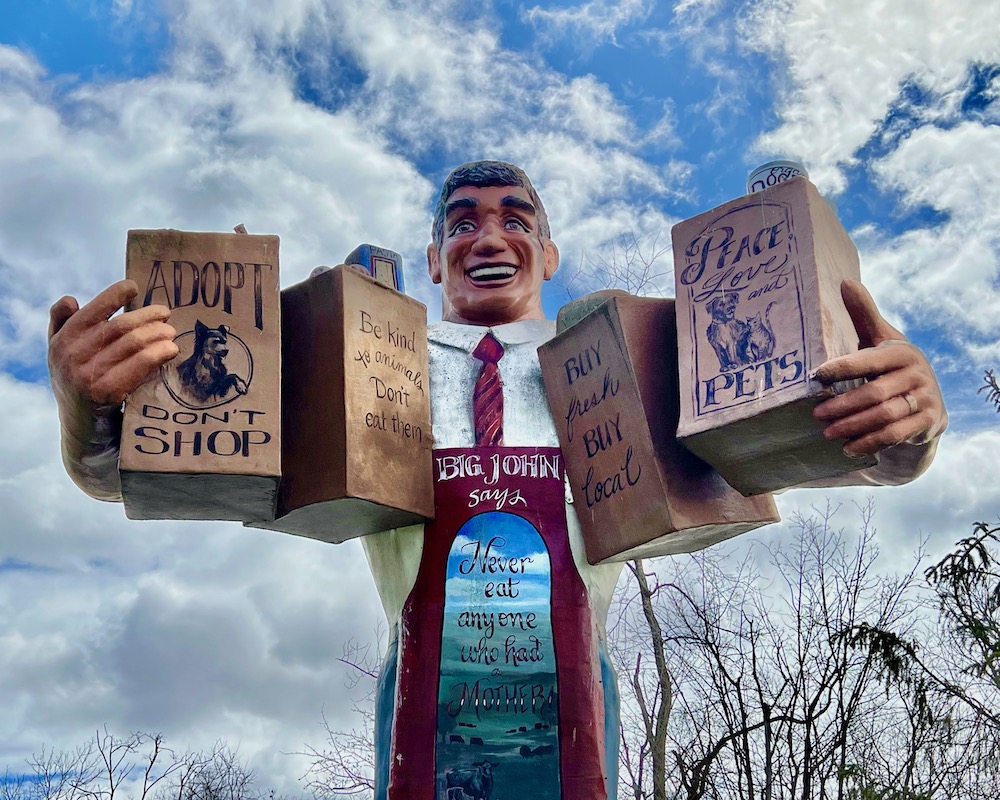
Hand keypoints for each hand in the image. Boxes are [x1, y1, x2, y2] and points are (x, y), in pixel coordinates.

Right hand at [48, 279, 178, 415]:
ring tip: (171, 332)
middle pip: (120, 327)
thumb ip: (62, 322)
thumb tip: (70, 299)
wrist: (80, 426)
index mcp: (62, 340)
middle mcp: (72, 356)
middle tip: (166, 314)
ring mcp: (89, 375)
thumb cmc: (76, 380)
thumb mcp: (60, 351)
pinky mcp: (108, 393)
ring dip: (158, 334)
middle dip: (147, 317)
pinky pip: (140, 366)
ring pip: (133, 344)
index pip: (91, 311)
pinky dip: (158, 354)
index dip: (114, 295)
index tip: (134, 286)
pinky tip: (170, 350)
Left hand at [812, 279, 946, 455]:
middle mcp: (916, 374)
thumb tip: (846, 282)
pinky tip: (848, 448)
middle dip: (844, 405)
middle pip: (875, 394)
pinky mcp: (927, 421)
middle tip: (817, 413)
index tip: (817, 375)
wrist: (928, 398)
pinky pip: (896, 435)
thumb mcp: (880, 340)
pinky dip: (870, 442)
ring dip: (853, 426)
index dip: (843, 368)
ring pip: (885, 416)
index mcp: (901, 352)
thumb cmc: (892, 365)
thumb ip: (863, 315)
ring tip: (827, 432)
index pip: (869, 361)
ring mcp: (924, 399)